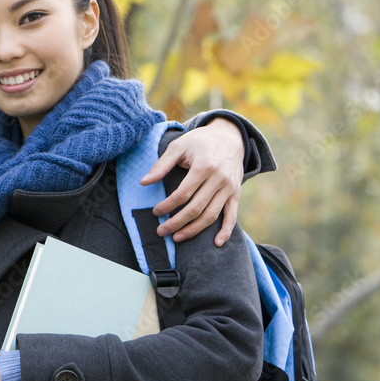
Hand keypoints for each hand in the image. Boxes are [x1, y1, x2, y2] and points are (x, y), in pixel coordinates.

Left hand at [140, 117, 243, 246]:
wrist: (229, 136)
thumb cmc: (199, 142)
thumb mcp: (178, 146)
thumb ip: (161, 165)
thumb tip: (143, 182)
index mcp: (204, 167)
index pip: (183, 194)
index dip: (168, 205)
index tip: (155, 212)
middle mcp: (219, 179)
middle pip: (196, 208)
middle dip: (176, 222)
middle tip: (161, 231)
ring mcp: (229, 188)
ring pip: (211, 215)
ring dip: (194, 230)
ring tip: (177, 237)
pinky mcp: (236, 193)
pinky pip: (232, 215)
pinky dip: (226, 231)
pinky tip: (216, 243)